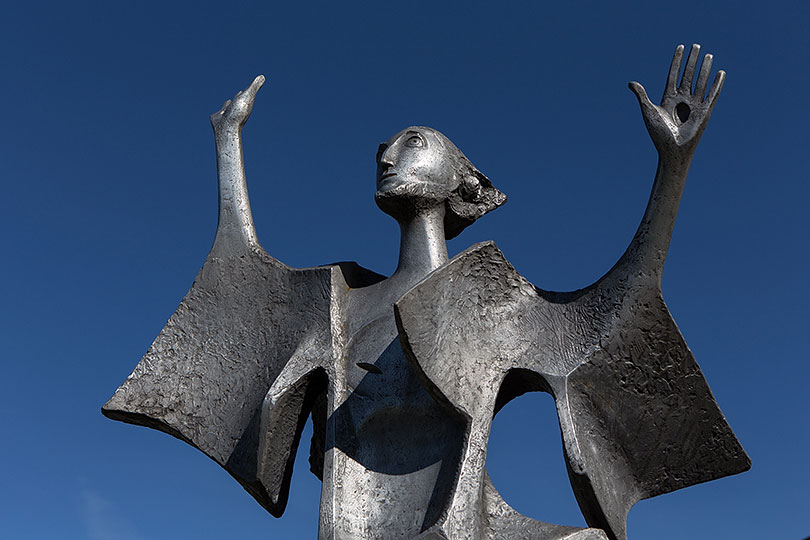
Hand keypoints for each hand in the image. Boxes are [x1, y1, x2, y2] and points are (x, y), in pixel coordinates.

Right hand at [210, 75, 265, 134]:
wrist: (227, 128)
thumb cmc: (238, 112)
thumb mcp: (247, 97)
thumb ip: (254, 87)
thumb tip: (263, 76)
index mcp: (244, 105)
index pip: (246, 95)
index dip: (247, 91)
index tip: (249, 88)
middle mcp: (236, 110)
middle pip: (237, 101)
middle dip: (238, 97)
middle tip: (240, 93)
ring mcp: (227, 115)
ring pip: (227, 108)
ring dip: (228, 105)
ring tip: (229, 102)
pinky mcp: (218, 119)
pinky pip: (217, 116)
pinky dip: (218, 114)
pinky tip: (217, 116)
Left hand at [629, 44, 724, 160]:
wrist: (671, 150)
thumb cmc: (659, 134)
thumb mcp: (649, 111)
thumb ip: (642, 95)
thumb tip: (631, 82)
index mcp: (669, 98)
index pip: (673, 74)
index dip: (676, 61)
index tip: (680, 47)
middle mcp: (682, 99)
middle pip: (688, 75)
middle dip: (692, 61)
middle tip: (697, 45)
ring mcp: (694, 104)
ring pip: (700, 82)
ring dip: (704, 68)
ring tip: (708, 55)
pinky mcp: (704, 111)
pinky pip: (712, 94)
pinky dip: (716, 84)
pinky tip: (720, 72)